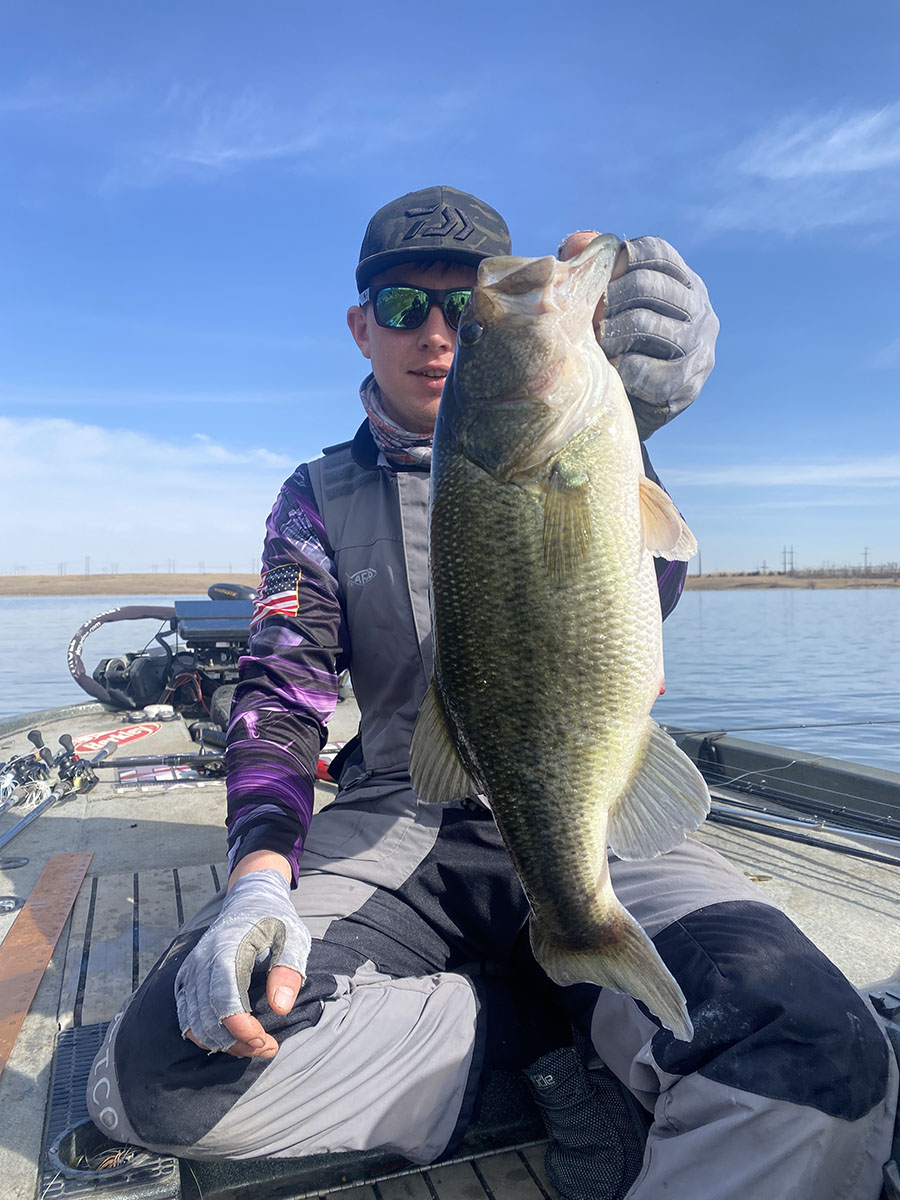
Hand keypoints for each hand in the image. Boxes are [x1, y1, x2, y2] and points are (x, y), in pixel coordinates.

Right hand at [174, 868, 310, 1056]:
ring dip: (223, 1042)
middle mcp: (202, 962)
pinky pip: (186, 1016)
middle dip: (237, 1042)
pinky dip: (205, 1034)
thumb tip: (280, 1008)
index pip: (225, 1001)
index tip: (266, 1041)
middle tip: (268, 1046)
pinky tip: (232, 1037)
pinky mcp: (187, 978)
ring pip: (195, 1023)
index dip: (242, 1029)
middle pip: (208, 1018)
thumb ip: (288, 970)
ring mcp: (191, 971)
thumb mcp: (293, 938)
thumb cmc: (275, 919)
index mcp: (228, 949)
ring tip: (254, 1044)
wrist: (250, 899)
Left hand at [558, 232, 718, 439]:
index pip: (658, 252)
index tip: (597, 276)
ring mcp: (698, 347)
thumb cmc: (620, 344)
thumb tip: (574, 243)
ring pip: (644, 324)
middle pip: (648, 285)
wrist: (637, 407)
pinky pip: (645, 369)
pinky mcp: (687, 383)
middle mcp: (700, 309)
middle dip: (609, 298)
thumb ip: (595, 271)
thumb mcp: (610, 305)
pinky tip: (608, 370)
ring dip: (609, 333)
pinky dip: (619, 368)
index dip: (622, 257)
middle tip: (587, 316)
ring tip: (593, 344)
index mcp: (686, 282)